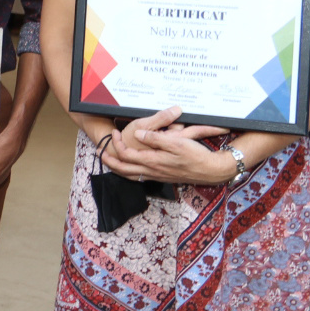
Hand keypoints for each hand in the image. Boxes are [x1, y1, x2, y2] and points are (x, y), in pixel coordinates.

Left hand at [100, 107, 232, 184]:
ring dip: (117, 168)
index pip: (127, 154)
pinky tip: (130, 169)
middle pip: (124, 169)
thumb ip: (155, 138)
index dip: (117, 144)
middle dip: (109, 161)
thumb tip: (138, 133)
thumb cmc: (195, 155)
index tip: (115, 132)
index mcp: (153, 160)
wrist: (210, 171)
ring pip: (131, 175)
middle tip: (99, 152)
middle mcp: (152, 170)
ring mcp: (157, 175)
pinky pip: (140, 177)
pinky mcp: (163, 177)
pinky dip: (130, 173)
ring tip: (108, 162)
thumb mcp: (176, 142)